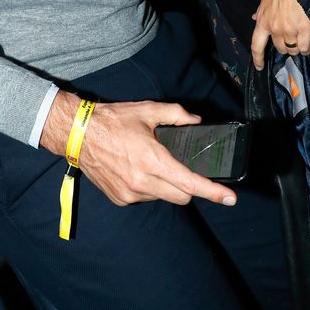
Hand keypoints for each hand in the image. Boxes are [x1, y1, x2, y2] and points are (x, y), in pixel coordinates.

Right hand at [40, 90, 237, 207]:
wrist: (78, 134)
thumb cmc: (113, 120)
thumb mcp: (147, 110)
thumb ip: (176, 115)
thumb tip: (196, 121)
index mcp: (152, 160)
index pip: (190, 182)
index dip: (213, 192)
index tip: (230, 198)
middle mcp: (142, 182)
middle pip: (181, 196)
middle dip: (189, 186)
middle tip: (184, 168)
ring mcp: (130, 194)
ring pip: (163, 197)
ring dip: (167, 186)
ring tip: (152, 163)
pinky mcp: (120, 199)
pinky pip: (145, 198)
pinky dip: (149, 188)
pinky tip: (137, 170)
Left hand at [250, 0, 309, 70]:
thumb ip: (261, 12)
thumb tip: (255, 18)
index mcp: (262, 21)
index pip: (256, 46)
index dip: (258, 59)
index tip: (260, 67)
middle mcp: (274, 28)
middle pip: (279, 49)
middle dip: (285, 47)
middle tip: (290, 41)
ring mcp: (289, 29)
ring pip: (293, 49)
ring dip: (296, 48)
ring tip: (300, 41)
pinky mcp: (304, 28)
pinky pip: (305, 47)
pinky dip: (306, 48)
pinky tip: (308, 46)